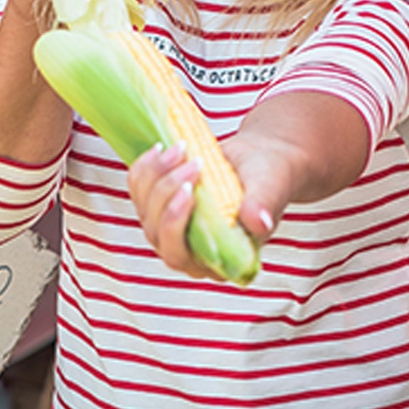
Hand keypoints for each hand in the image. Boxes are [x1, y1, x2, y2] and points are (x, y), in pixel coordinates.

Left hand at [127, 135, 287, 281]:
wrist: (259, 161)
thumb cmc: (270, 180)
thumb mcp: (270, 190)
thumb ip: (262, 207)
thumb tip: (260, 223)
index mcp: (216, 260)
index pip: (180, 256)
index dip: (177, 225)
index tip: (190, 190)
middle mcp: (187, 250)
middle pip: (157, 232)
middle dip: (167, 193)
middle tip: (193, 164)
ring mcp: (168, 228)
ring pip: (144, 208)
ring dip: (157, 175)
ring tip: (183, 148)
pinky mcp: (157, 204)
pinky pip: (137, 188)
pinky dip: (146, 166)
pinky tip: (163, 149)